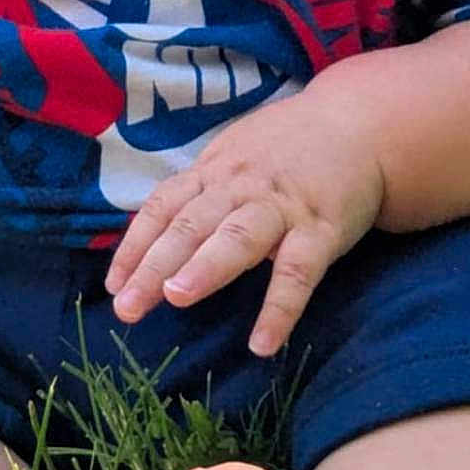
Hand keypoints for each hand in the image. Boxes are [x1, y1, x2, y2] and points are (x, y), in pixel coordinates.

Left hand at [104, 82, 385, 356]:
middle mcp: (241, 186)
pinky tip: (263, 344)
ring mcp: (282, 206)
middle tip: (127, 306)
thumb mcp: (234, 158)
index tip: (113, 285)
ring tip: (177, 298)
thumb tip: (153, 234)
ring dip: (206, 267)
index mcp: (214, 171)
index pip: (164, 206)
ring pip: (238, 236)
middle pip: (190, 224)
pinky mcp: (322, 228)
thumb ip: (200, 192)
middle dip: (155, 264)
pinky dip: (280, 307)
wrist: (357, 125)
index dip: (135, 245)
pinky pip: (298, 270)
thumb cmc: (286, 149)